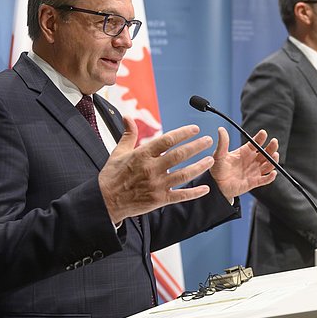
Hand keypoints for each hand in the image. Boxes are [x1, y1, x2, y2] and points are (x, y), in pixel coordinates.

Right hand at [98, 117, 214, 223]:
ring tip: (211, 160)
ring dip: (199, 166)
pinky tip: (206, 188)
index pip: (167, 140)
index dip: (183, 133)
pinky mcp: (159, 199)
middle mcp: (151, 169)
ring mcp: (156, 185)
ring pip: (184, 174)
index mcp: (142, 155)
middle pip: (179, 155)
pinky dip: (194, 193)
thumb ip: (128, 134)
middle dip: (196, 146)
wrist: (106, 201)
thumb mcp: (118, 152)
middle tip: (208, 141)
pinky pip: (180, 196)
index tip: (195, 129)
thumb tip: (127, 116)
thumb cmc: (112, 176)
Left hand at [210, 127, 278, 200]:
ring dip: (273, 160)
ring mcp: (254, 171)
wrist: (216, 185)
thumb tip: (221, 129)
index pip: (256, 144)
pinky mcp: (254, 182)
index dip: (260, 138)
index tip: (263, 133)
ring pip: (268, 165)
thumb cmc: (217, 169)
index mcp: (245, 152)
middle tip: (274, 142)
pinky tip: (273, 173)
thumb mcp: (219, 155)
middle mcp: (252, 161)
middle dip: (271, 147)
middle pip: (265, 153)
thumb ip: (223, 143)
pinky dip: (270, 177)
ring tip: (275, 155)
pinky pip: (265, 180)